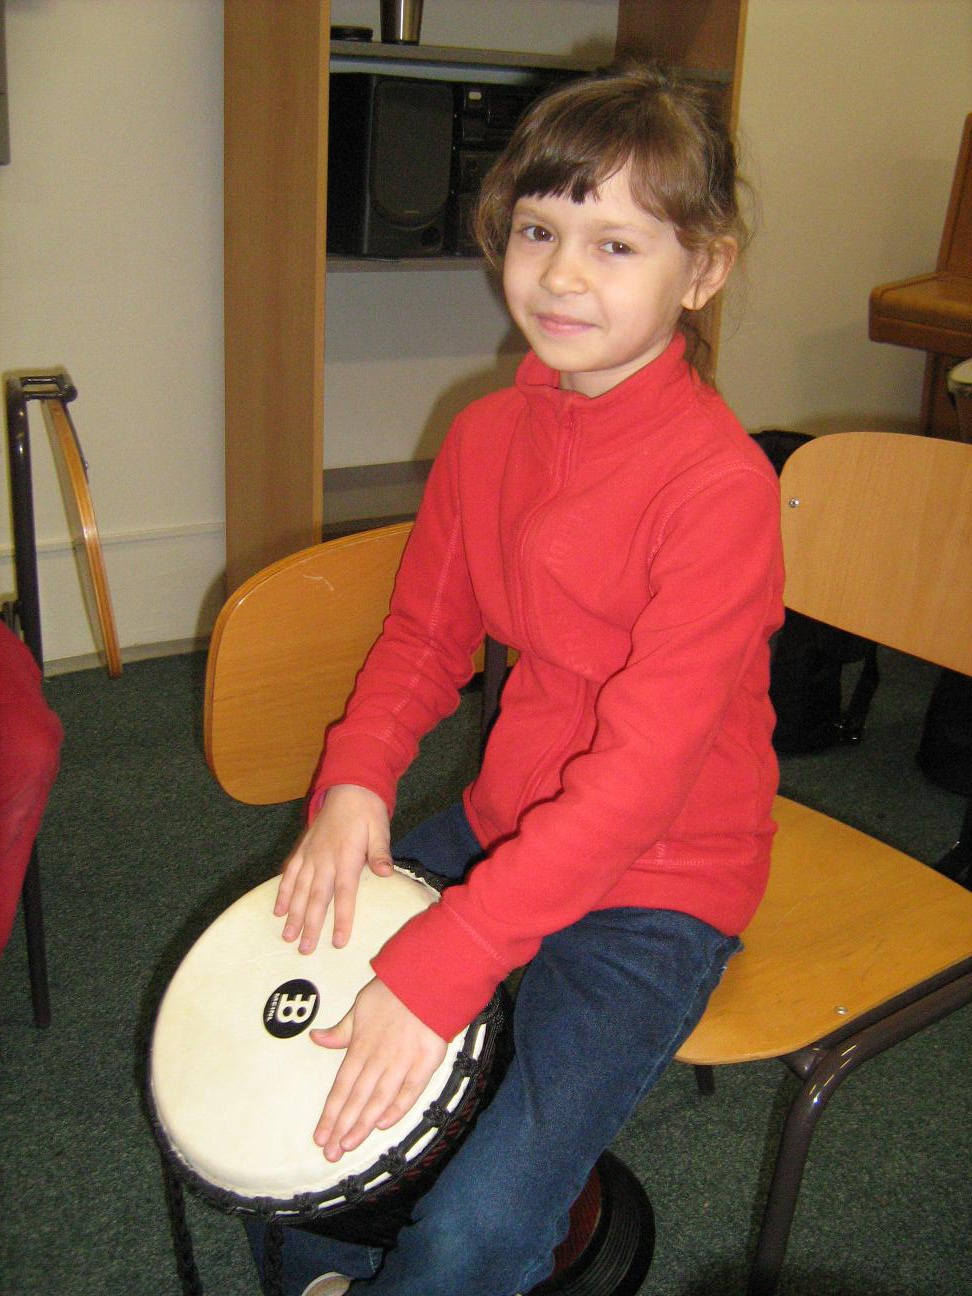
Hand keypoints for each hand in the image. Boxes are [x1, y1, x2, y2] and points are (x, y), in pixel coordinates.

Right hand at [274, 784, 392, 953]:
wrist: (349, 787)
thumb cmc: (368, 812)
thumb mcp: (380, 829)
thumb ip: (380, 853)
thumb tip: (386, 874)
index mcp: (346, 857)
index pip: (344, 894)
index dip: (340, 918)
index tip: (337, 942)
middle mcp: (324, 859)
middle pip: (316, 897)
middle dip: (309, 925)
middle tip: (304, 950)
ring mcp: (310, 854)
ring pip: (298, 889)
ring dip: (292, 914)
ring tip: (286, 936)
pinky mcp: (303, 849)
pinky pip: (290, 872)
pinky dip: (282, 891)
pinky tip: (277, 909)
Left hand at [311, 978, 447, 1161]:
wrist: (428, 978)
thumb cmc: (393, 992)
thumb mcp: (360, 1007)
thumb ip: (341, 1030)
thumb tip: (315, 1038)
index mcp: (361, 1046)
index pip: (341, 1086)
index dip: (330, 1113)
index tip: (319, 1136)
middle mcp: (379, 1058)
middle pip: (357, 1098)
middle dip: (342, 1127)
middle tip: (330, 1154)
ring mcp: (403, 1061)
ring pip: (379, 1099)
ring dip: (363, 1124)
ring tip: (349, 1145)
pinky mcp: (426, 1061)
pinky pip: (410, 1089)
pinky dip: (397, 1107)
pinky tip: (383, 1124)